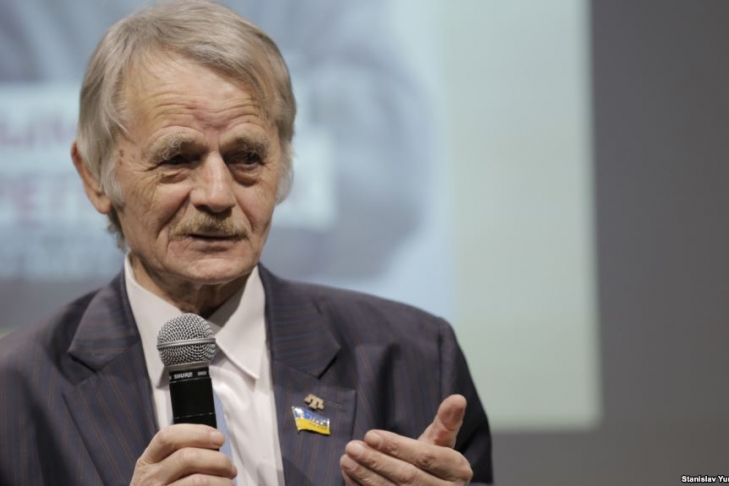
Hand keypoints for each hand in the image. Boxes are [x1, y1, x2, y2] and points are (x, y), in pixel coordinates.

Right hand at [131, 423, 236, 485]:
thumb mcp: (161, 471)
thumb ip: (181, 456)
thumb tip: (215, 445)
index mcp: (148, 461)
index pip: (168, 436)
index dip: (197, 432)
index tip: (219, 438)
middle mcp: (149, 478)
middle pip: (187, 457)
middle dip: (217, 459)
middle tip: (230, 467)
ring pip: (197, 480)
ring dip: (221, 481)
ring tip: (228, 483)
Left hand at [340, 394, 473, 484]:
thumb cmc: (435, 461)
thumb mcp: (441, 440)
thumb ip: (446, 420)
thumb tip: (458, 398)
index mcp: (457, 470)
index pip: (426, 457)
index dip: (398, 446)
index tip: (371, 435)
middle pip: (407, 477)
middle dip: (377, 461)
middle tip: (353, 446)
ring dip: (366, 475)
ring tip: (347, 458)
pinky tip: (350, 473)